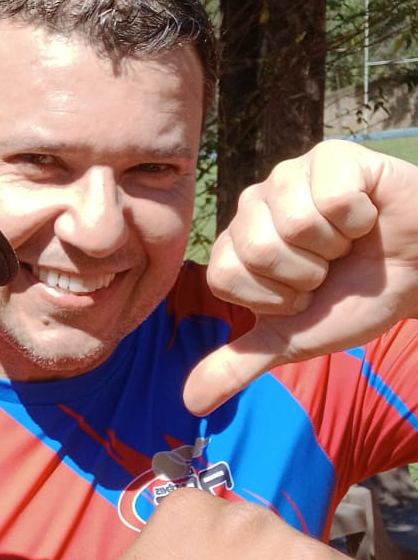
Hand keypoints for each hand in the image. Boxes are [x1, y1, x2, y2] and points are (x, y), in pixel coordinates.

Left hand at [184, 142, 417, 413]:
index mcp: (238, 242)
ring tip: (349, 242)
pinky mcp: (332, 156)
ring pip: (295, 223)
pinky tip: (368, 215)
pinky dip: (361, 218)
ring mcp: (292, 174)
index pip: (226, 277)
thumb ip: (239, 365)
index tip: (304, 294)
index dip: (275, 299)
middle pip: (258, 250)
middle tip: (330, 267)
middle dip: (307, 274)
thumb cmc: (356, 299)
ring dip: (336, 247)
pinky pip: (333, 197)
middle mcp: (257, 202)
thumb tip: (190, 402)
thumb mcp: (294, 340)